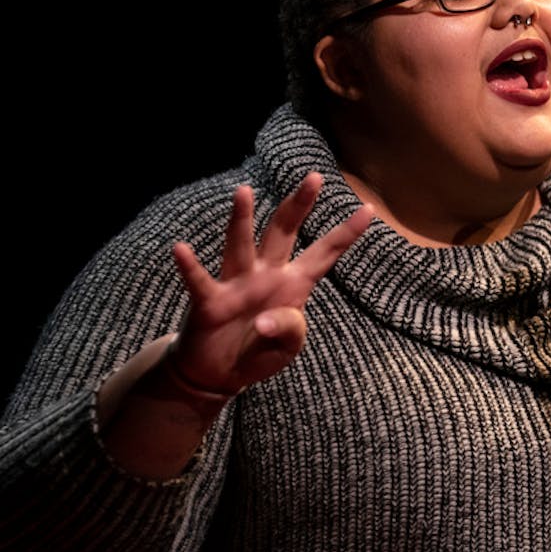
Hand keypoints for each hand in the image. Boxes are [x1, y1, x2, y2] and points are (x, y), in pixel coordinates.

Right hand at [168, 172, 373, 395]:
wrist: (220, 373)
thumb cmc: (258, 352)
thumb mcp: (287, 348)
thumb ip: (288, 331)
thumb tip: (264, 321)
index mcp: (293, 284)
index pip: (324, 254)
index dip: (345, 234)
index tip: (369, 208)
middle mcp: (266, 275)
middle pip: (284, 233)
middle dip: (299, 206)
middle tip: (315, 177)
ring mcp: (236, 285)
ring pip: (242, 245)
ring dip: (242, 220)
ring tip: (244, 191)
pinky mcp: (210, 302)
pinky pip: (199, 281)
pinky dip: (190, 266)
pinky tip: (181, 249)